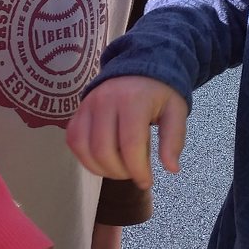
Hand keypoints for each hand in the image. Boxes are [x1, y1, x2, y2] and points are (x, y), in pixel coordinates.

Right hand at [66, 76, 187, 189]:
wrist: (137, 66)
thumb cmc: (159, 93)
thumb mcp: (176, 112)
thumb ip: (174, 140)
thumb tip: (171, 169)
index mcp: (133, 100)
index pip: (130, 145)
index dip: (137, 170)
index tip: (146, 182)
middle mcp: (105, 101)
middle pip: (103, 150)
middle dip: (119, 172)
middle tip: (133, 174)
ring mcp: (87, 105)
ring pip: (83, 147)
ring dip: (100, 168)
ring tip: (118, 170)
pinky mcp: (78, 111)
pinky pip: (73, 141)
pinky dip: (85, 158)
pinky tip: (102, 161)